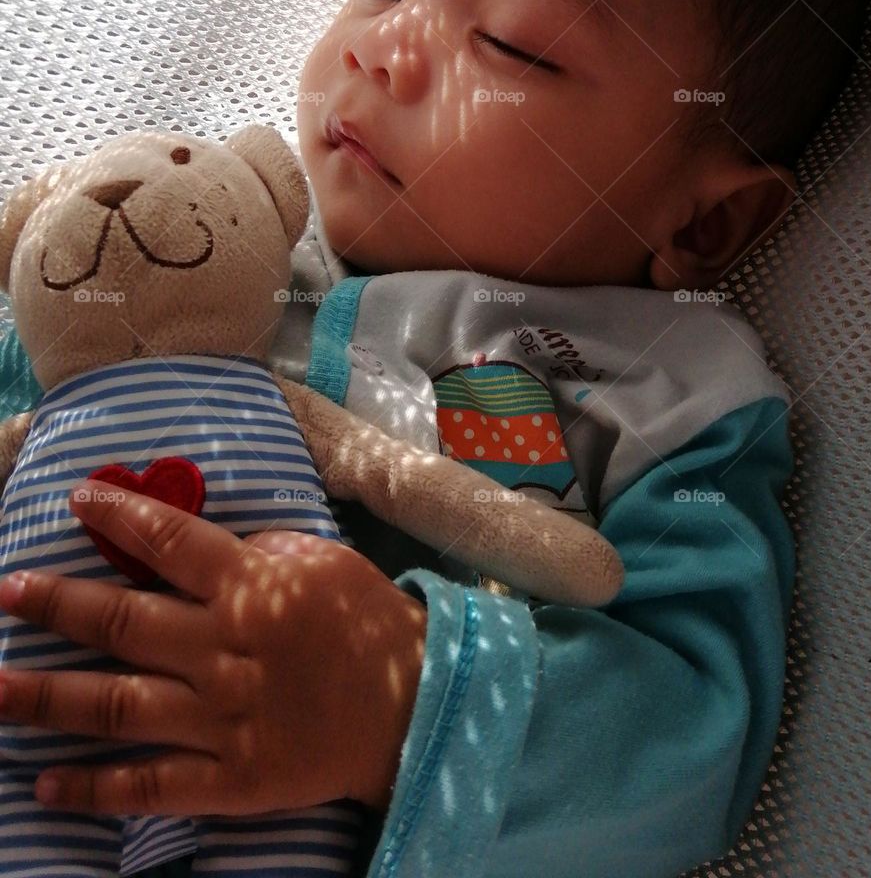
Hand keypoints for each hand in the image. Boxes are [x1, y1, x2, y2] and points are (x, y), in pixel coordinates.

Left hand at [0, 479, 426, 816]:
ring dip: (46, 698)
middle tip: (4, 592)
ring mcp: (222, 720)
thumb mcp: (320, 558)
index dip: (117, 514)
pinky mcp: (229, 780)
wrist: (413, 705)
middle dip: (54, 605)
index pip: (168, 540)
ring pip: (116, 705)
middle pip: (121, 623)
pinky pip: (149, 784)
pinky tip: (44, 787)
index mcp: (250, 586)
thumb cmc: (367, 619)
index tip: (75, 498)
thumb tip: (188, 544)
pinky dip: (93, 788)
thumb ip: (252, 550)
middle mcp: (224, 650)